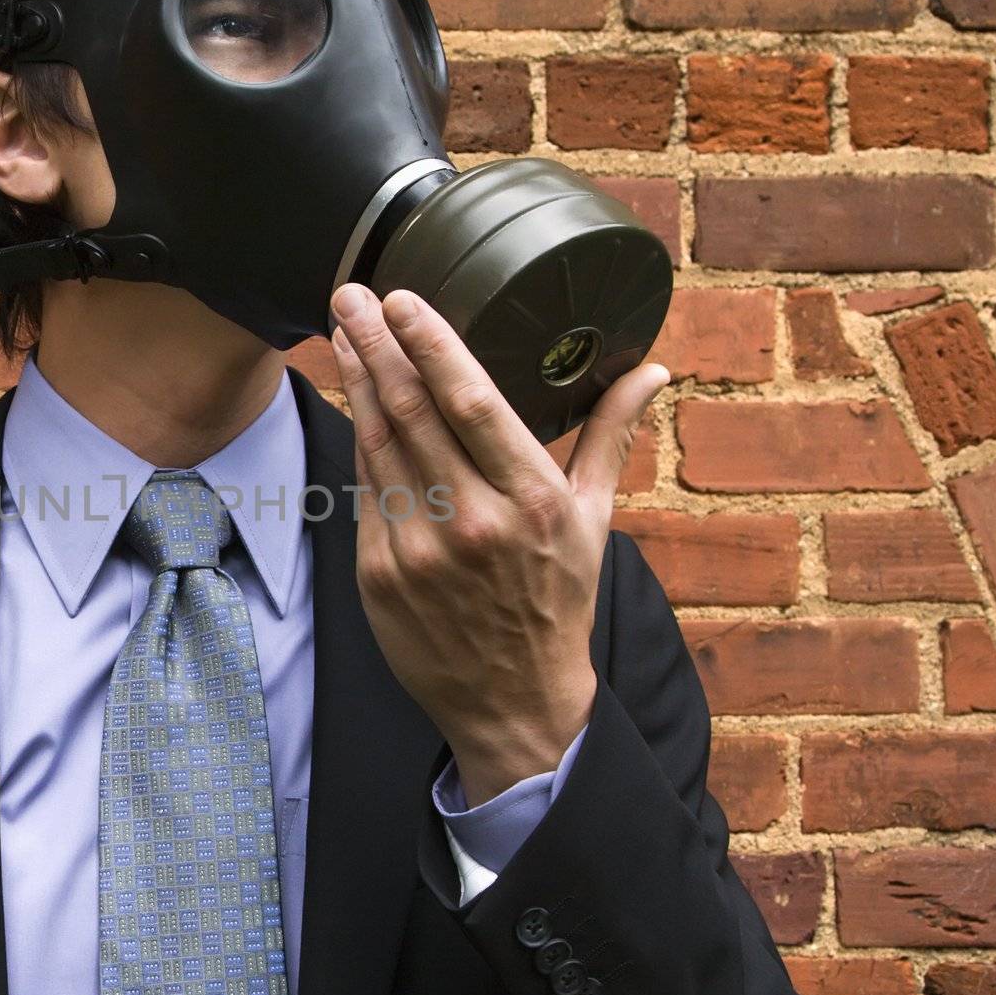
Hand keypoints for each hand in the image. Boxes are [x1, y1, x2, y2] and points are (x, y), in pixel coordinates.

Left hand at [328, 282, 669, 806]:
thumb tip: (653, 371)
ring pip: (377, 445)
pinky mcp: (379, 575)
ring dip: (356, 381)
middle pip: (411, 413)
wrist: (514, 702)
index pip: (471, 402)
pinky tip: (350, 398)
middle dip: (376, 346)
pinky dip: (356, 440)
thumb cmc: (557, 601)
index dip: (431, 346)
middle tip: (350, 292)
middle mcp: (474, 521)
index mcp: (533, 500)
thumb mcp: (594, 520)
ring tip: (342, 330)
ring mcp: (420, 550)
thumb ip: (610, 436)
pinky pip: (365, 491)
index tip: (402, 300)